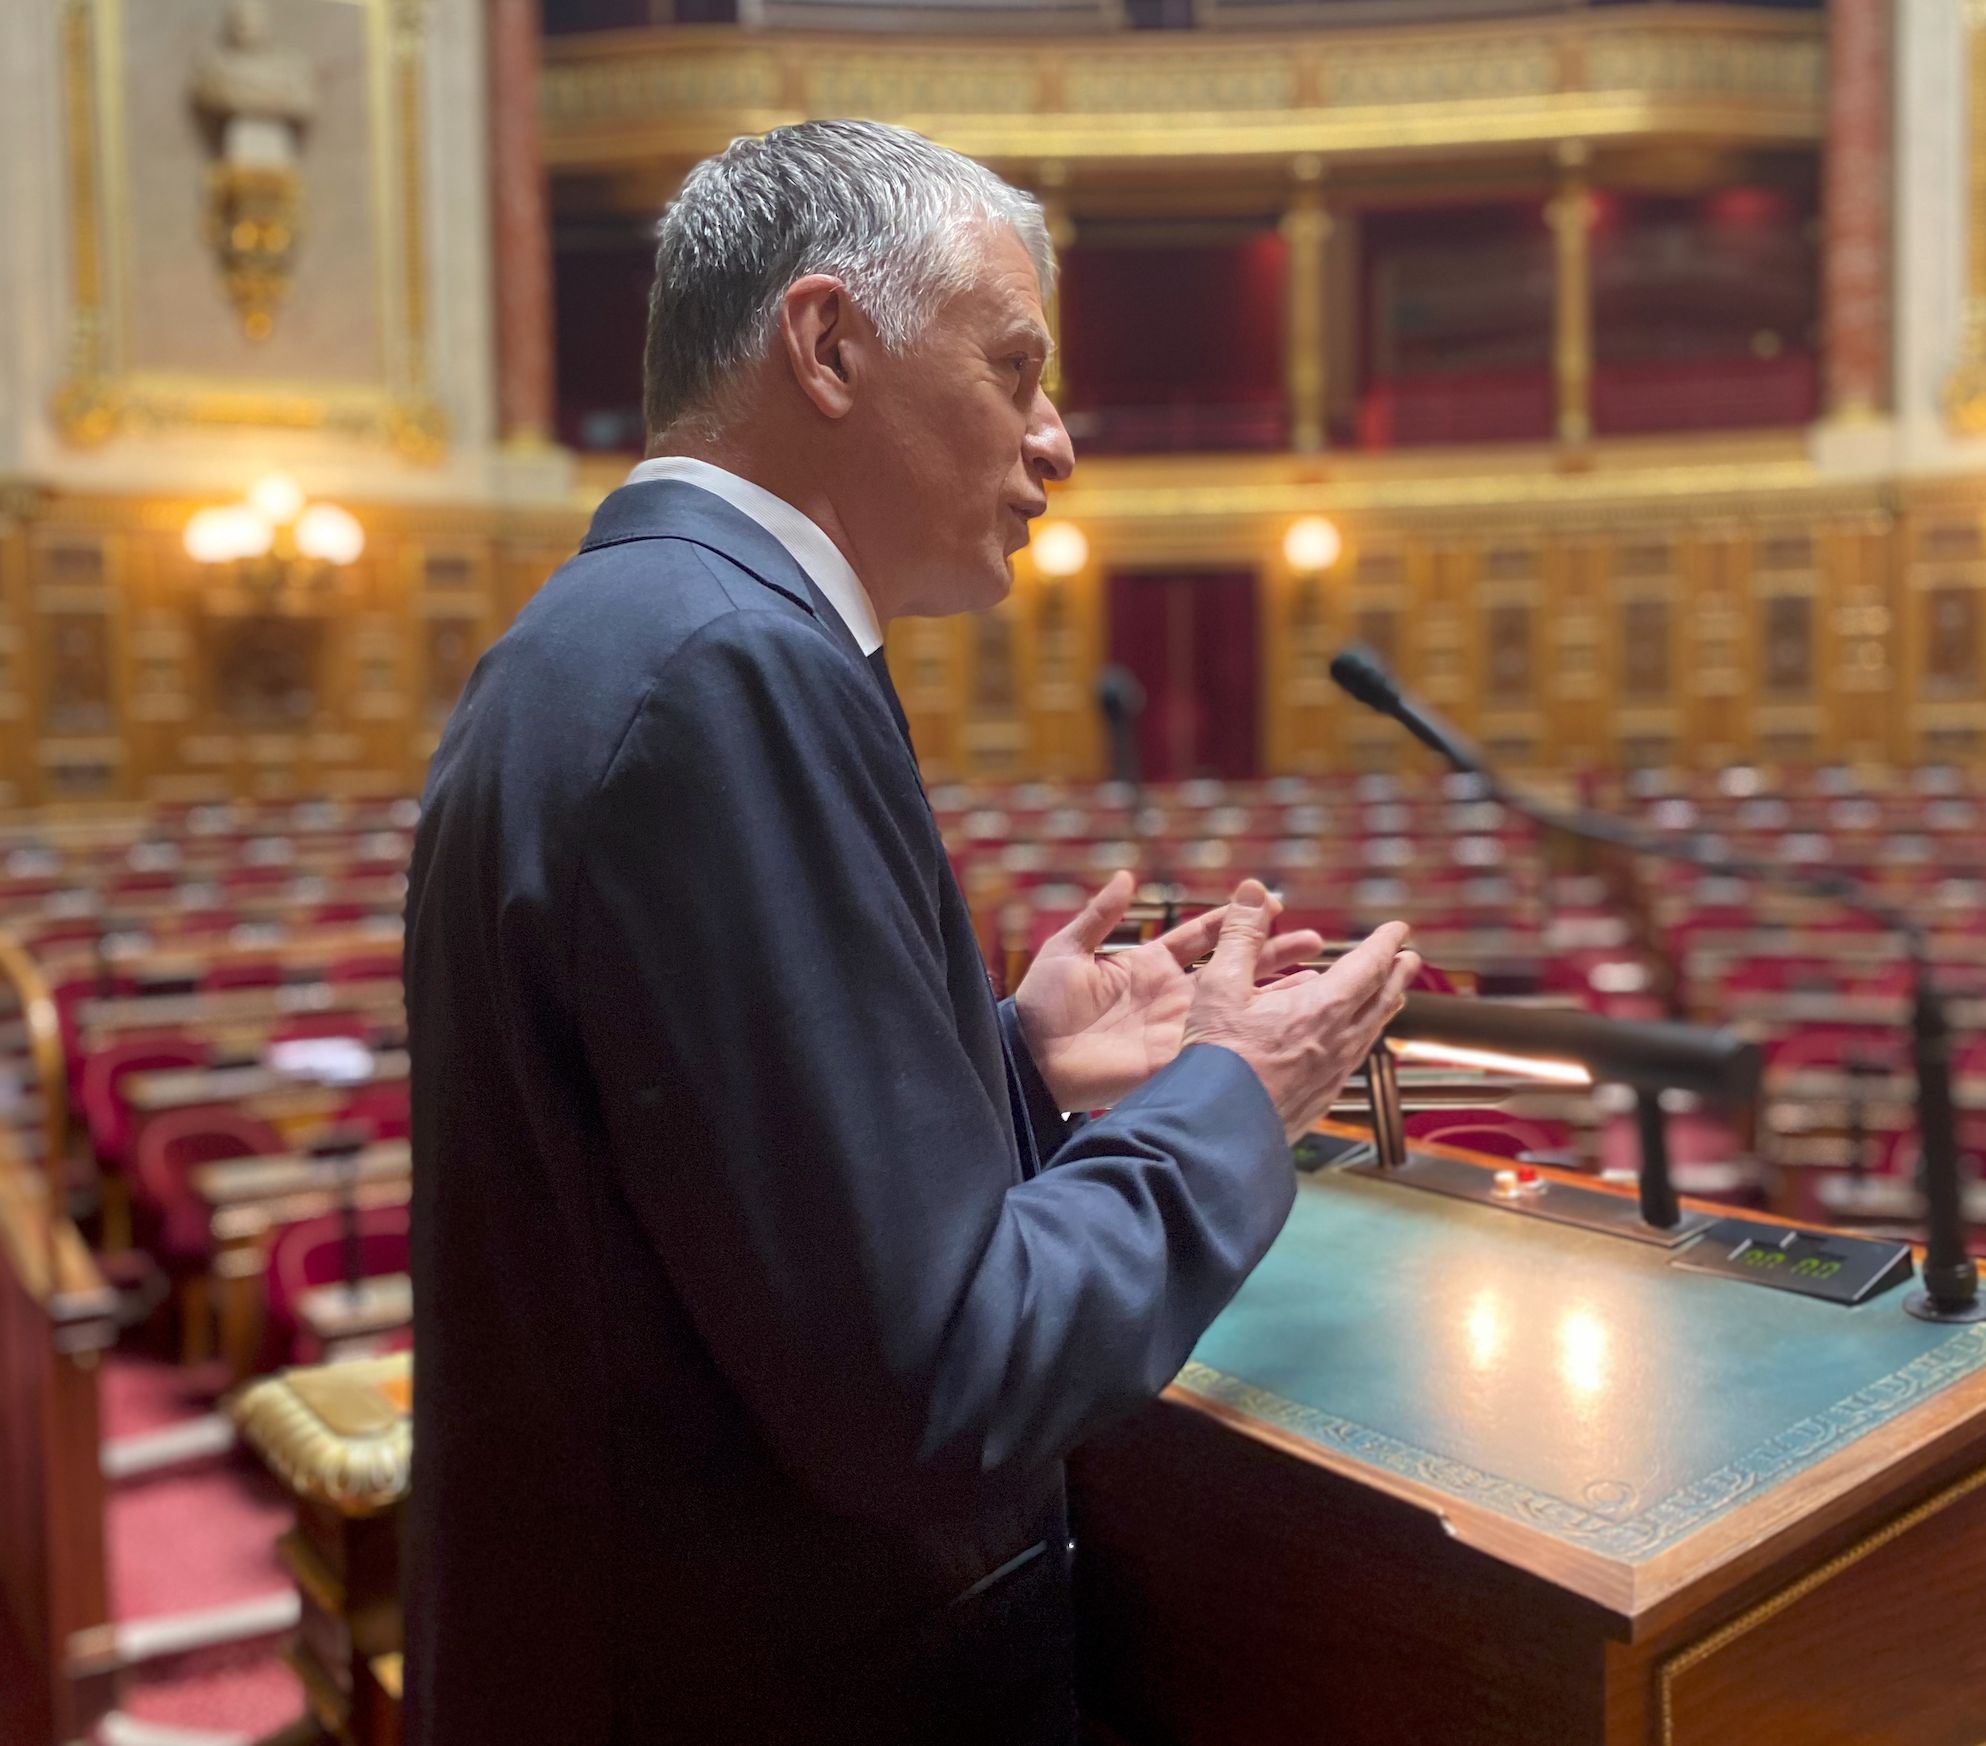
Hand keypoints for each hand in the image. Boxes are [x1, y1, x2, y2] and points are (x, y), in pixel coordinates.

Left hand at [1013, 871, 1323, 1110]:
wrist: (1030, 1057)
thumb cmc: (1042, 1004)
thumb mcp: (1067, 949)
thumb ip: (1099, 915)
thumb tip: (1126, 876)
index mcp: (1150, 964)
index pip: (1203, 936)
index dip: (1236, 920)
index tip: (1272, 903)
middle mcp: (1172, 995)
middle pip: (1234, 970)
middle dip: (1273, 955)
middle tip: (1314, 942)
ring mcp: (1178, 1027)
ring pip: (1237, 1007)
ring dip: (1274, 995)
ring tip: (1316, 982)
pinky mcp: (1174, 1058)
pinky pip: (1219, 1045)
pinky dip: (1251, 1036)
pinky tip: (1284, 1028)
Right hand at [1182, 885, 1419, 1142]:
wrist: (1217, 1130)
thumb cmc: (1218, 1061)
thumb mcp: (1220, 986)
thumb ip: (1240, 935)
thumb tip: (1254, 892)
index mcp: (1322, 1009)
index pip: (1369, 966)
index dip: (1385, 944)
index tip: (1399, 930)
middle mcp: (1339, 1042)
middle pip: (1382, 1000)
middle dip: (1397, 975)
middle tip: (1410, 959)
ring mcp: (1333, 1074)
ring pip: (1371, 1033)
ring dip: (1384, 1007)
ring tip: (1389, 997)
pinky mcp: (1321, 1098)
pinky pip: (1353, 1059)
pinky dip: (1361, 1038)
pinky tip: (1350, 1045)